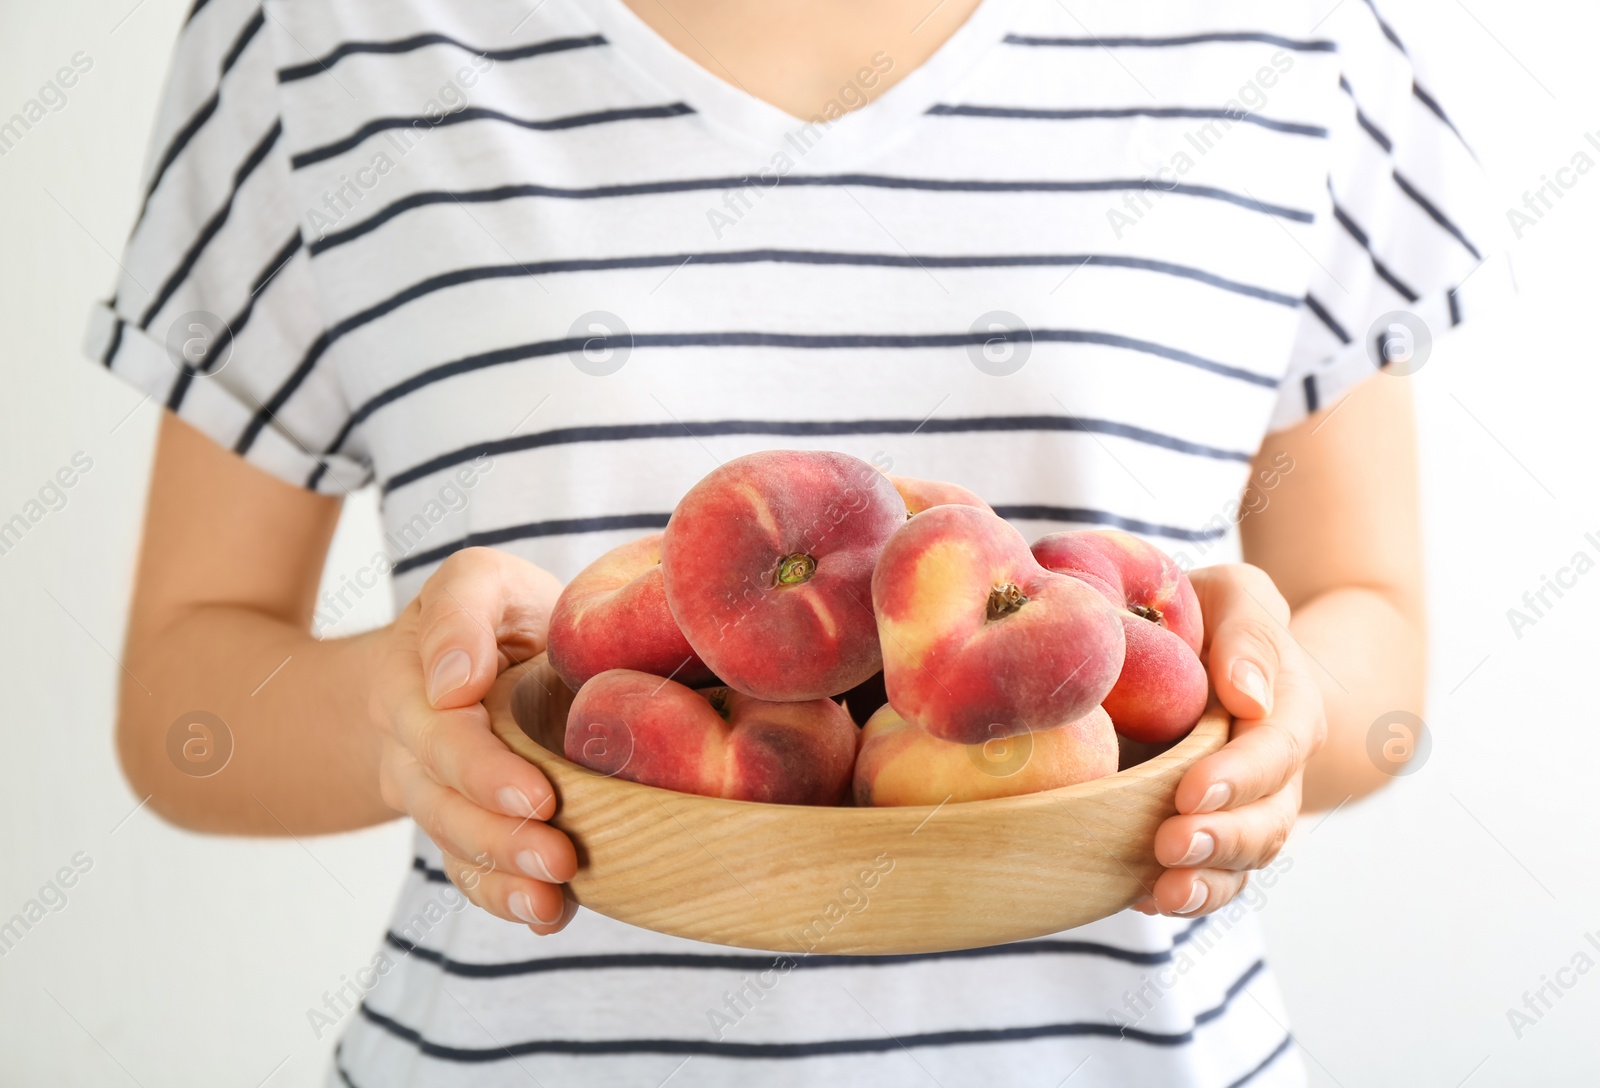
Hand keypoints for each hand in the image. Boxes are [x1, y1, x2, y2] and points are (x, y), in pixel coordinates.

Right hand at [369, 547, 578, 933]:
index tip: (538, 796)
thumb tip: (453, 684)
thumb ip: (462, 613)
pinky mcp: (461, 827)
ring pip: (453, 844)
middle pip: (442, 802)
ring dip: (502, 876)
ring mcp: (431, 794)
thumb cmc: (491, 616)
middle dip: (498, 836)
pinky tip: (547, 915)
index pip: (439, 733)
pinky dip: (502, 899)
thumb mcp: (477, 582)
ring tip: (550, 900)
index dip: (482, 770)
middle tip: (560, 857)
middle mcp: (410, 746)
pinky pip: (467, 873)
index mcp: (409, 682)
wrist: (464, 657)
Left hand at [1133, 564, 1325, 917]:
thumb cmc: (1216, 614)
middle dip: (1222, 839)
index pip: (1276, 751)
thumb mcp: (1236, 597)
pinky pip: (1211, 876)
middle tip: (1170, 844)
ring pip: (1243, 861)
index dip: (1239, 776)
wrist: (1211, 647)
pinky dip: (1184, 893)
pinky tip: (1140, 898)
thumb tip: (1248, 696)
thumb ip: (1248, 635)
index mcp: (1288, 710)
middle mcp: (1275, 772)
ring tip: (1162, 892)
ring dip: (1207, 880)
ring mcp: (1244, 809)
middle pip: (1267, 820)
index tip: (1193, 790)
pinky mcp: (1207, 830)